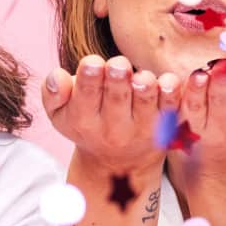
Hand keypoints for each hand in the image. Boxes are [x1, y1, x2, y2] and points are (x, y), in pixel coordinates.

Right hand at [44, 55, 177, 176]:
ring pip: (145, 103)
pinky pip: (172, 107)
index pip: (85, 97)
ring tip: (142, 77)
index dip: (89, 79)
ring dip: (145, 87)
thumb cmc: (85, 124)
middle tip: (119, 65)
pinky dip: (173, 93)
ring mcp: (141, 127)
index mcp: (84, 119)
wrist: (118, 163)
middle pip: (116, 100)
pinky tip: (170, 81)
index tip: (92, 63)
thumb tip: (58, 76)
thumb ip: (52, 93)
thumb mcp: (59, 113)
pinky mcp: (165, 126)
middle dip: (118, 80)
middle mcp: (112, 128)